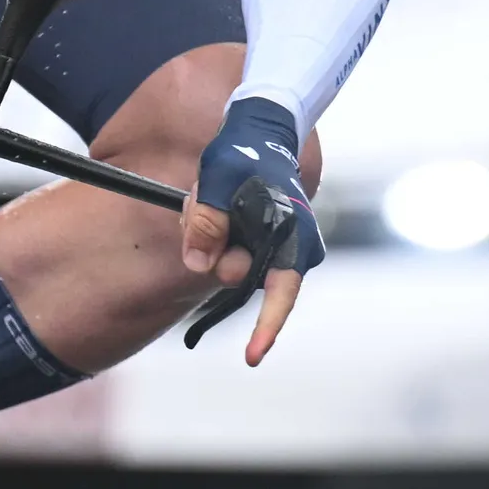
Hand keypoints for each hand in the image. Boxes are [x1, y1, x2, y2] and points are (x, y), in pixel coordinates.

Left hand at [179, 94, 321, 366]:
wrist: (258, 131)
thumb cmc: (242, 153)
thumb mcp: (214, 180)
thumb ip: (206, 223)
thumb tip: (198, 266)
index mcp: (291, 235)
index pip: (282, 291)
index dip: (266, 328)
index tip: (252, 357)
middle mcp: (288, 248)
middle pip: (237, 274)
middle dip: (210, 249)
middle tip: (197, 202)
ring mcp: (271, 247)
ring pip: (226, 262)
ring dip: (205, 235)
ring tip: (202, 194)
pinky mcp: (255, 242)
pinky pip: (224, 251)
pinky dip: (208, 232)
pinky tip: (203, 201)